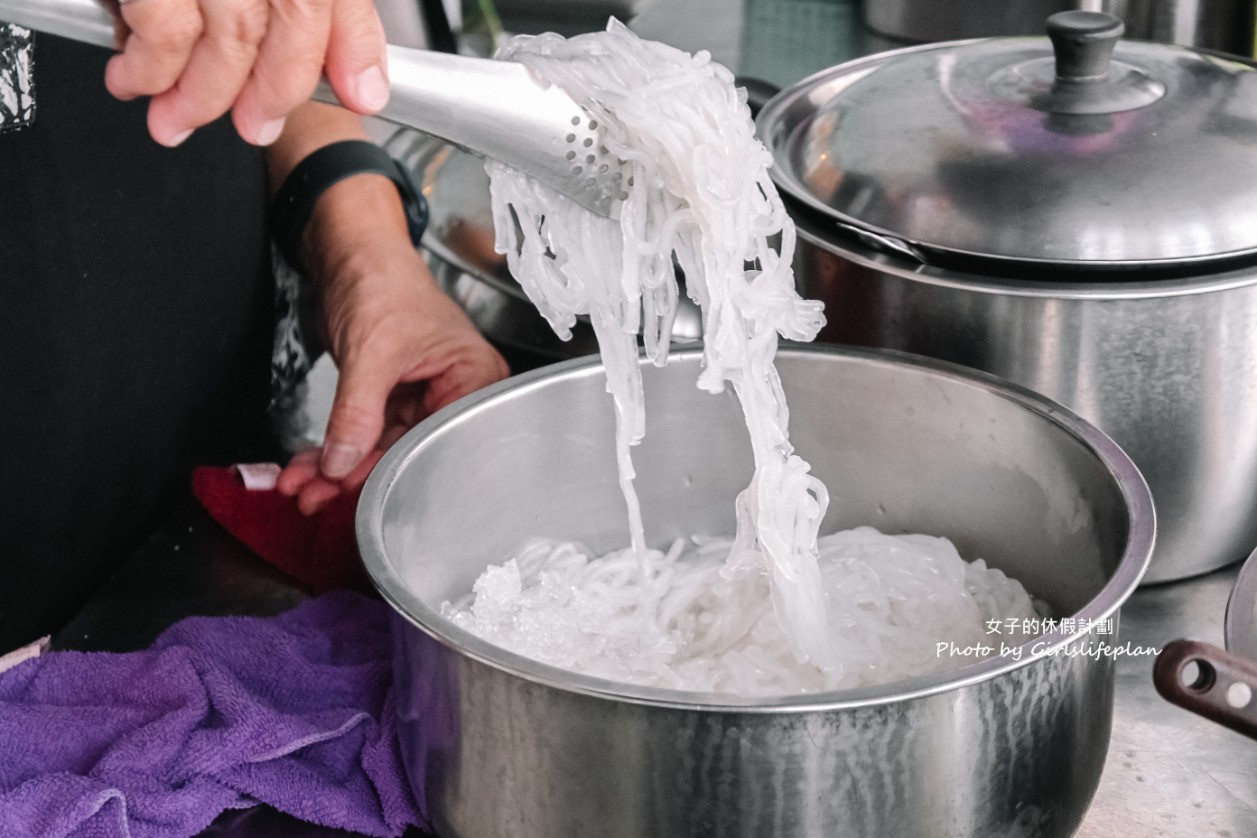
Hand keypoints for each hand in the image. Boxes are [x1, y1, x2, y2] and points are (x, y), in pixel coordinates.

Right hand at [104, 0, 388, 146]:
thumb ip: (325, 7)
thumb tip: (358, 80)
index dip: (355, 52)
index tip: (358, 97)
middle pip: (291, 17)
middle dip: (275, 91)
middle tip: (254, 126)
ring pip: (228, 33)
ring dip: (203, 94)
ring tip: (179, 117)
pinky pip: (162, 25)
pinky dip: (150, 66)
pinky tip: (136, 77)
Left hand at [277, 237, 509, 515]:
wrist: (350, 252)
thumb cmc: (383, 279)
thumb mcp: (372, 351)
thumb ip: (357, 412)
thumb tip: (341, 461)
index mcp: (475, 379)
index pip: (441, 442)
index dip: (396, 471)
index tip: (355, 494)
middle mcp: (455, 392)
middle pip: (409, 451)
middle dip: (355, 475)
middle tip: (315, 496)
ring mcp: (423, 397)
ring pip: (381, 448)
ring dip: (337, 469)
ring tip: (301, 487)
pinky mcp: (392, 397)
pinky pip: (364, 433)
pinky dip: (334, 450)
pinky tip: (308, 468)